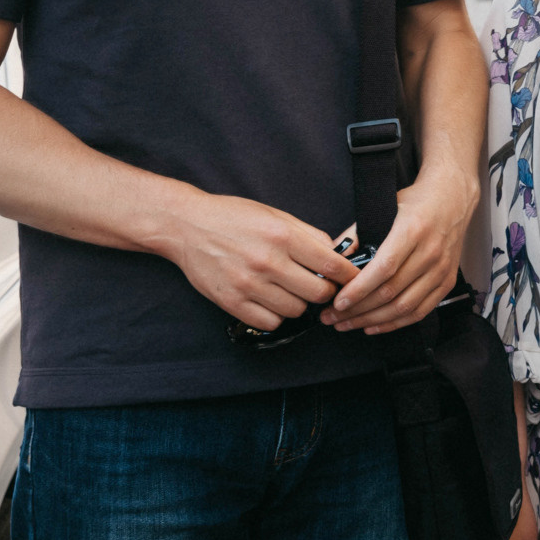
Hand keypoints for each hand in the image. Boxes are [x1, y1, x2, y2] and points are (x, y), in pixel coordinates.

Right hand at [159, 189, 362, 331]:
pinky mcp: (231, 302)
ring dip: (300, 304)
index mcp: (283, 237)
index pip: (332, 265)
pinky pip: (270, 323)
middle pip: (318, 293)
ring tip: (291, 291)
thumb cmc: (234, 217)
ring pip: (296, 311)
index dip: (349, 275)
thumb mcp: (277, 215)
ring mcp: (248, 285)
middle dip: (326, 291)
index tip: (352, 279)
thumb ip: (309, 235)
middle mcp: (268, 262)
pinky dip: (276, 315)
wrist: (187, 226)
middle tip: (319, 285)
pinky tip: (271, 301)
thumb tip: (337, 254)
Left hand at [328, 164, 476, 333]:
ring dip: (372, 320)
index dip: (359, 289)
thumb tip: (333, 260)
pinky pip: (421, 310)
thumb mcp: (385, 207)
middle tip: (332, 317)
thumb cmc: (417, 202)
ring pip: (404, 306)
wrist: (453, 198)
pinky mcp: (447, 281)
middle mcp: (431, 252)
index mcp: (413, 230)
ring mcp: (441, 268)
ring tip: (348, 324)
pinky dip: (396, 323)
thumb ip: (357, 234)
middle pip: (391, 291)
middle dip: (357, 310)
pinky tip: (374, 325)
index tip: (338, 302)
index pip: (384, 268)